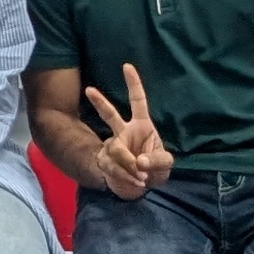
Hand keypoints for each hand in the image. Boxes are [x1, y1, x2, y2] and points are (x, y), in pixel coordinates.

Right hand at [80, 67, 171, 197]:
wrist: (140, 187)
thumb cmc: (154, 169)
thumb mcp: (165, 165)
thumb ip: (156, 160)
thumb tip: (138, 161)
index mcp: (142, 125)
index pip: (138, 101)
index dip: (133, 84)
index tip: (127, 66)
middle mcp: (124, 132)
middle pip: (110, 115)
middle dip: (100, 102)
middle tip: (89, 90)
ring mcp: (113, 145)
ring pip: (116, 149)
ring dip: (130, 165)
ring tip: (141, 177)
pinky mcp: (105, 160)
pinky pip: (113, 166)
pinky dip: (126, 176)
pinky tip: (136, 181)